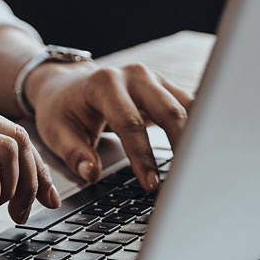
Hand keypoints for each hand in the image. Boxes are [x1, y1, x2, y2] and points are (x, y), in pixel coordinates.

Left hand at [26, 62, 194, 191]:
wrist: (66, 85)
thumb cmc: (62, 109)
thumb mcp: (57, 131)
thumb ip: (74, 153)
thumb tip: (91, 174)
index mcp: (104, 84)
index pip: (130, 123)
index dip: (142, 156)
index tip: (151, 184)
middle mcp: (133, 75)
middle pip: (169, 110)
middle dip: (180, 146)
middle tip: (184, 179)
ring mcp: (153, 79)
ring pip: (187, 106)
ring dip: (195, 137)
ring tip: (199, 168)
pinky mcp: (165, 87)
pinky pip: (190, 106)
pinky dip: (197, 129)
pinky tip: (202, 151)